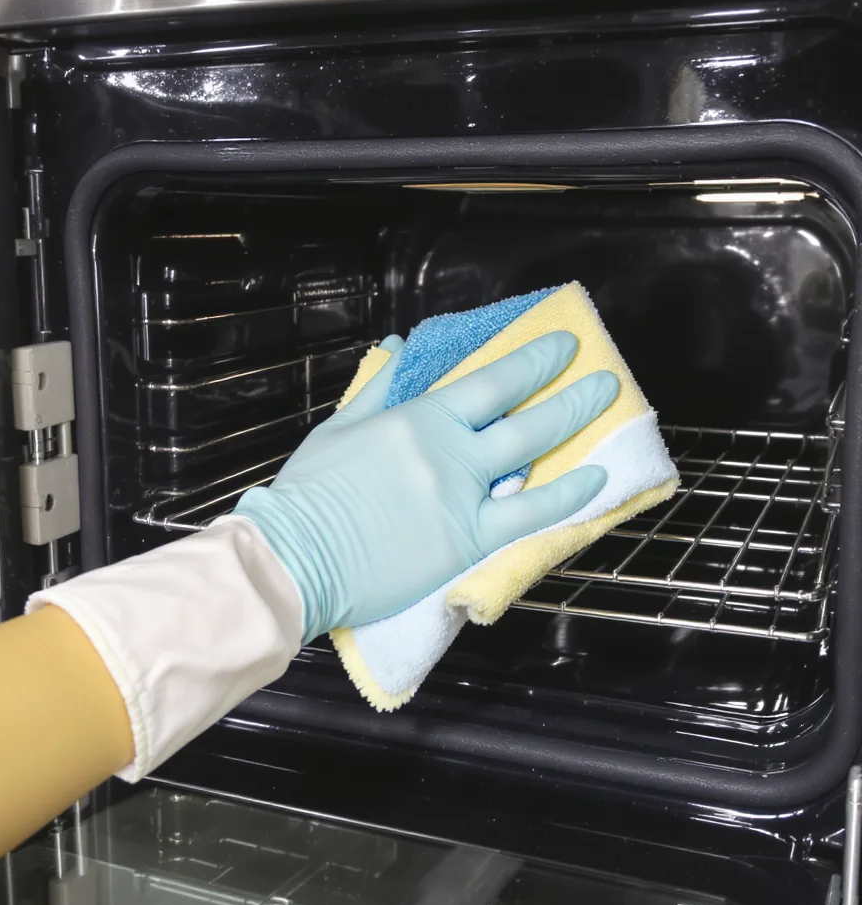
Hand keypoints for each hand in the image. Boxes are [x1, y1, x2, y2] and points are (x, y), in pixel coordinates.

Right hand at [233, 331, 618, 641]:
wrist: (296, 556)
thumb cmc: (310, 492)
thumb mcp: (339, 427)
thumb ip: (379, 387)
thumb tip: (402, 348)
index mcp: (417, 418)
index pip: (489, 382)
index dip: (531, 361)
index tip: (561, 348)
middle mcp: (448, 451)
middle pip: (522, 414)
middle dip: (568, 390)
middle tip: (602, 377)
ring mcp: (462, 496)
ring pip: (533, 454)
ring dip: (575, 425)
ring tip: (607, 409)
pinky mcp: (467, 541)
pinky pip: (528, 516)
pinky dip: (566, 496)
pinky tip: (596, 479)